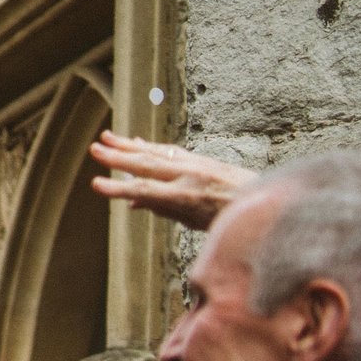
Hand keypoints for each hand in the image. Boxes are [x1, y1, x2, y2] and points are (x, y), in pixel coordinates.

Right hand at [89, 131, 255, 230]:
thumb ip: (165, 210)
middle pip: (146, 164)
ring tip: (108, 137)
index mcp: (187, 195)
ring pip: (156, 152)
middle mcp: (190, 174)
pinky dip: (150, 147)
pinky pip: (170, 151)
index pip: (145, 190)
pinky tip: (136, 143)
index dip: (118, 188)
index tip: (96, 184)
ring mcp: (196, 163)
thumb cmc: (231, 218)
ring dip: (129, 145)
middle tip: (95, 148)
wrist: (266, 200)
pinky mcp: (201, 159)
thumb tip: (136, 202)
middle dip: (118, 156)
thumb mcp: (196, 223)